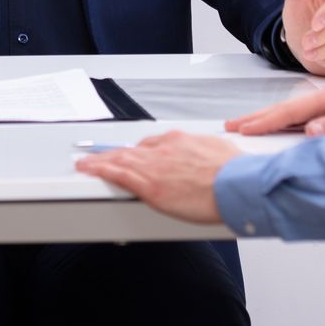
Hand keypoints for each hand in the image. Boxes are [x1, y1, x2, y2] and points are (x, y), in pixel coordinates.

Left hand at [74, 130, 240, 224]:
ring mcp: (155, 166)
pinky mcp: (150, 185)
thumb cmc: (234, 171)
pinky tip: (89, 170)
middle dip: (113, 154)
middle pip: (131, 150)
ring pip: (120, 159)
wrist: (237, 184)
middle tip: (99, 157)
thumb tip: (210, 154)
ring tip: (87, 163)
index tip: (131, 153)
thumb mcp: (220, 150)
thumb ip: (207, 152)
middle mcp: (163, 149)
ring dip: (101, 160)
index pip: (151, 144)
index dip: (137, 151)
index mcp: (180, 141)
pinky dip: (100, 170)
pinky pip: (118, 174)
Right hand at [225, 72, 324, 136]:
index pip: (291, 111)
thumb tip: (310, 131)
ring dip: (269, 119)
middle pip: (285, 108)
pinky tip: (282, 126)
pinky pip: (305, 116)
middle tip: (231, 126)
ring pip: (293, 112)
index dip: (264, 121)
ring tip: (248, 126)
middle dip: (257, 117)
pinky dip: (287, 121)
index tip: (242, 129)